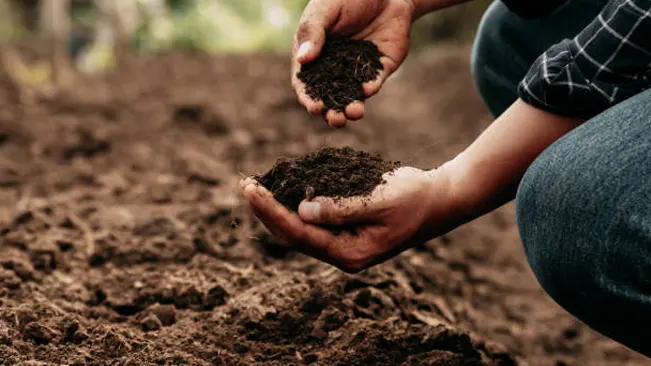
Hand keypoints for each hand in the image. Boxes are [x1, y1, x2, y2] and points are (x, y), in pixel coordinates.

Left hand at [240, 166, 459, 272]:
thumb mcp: (379, 200)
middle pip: (293, 236)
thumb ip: (341, 208)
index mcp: (351, 253)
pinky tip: (281, 191)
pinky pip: (313, 222)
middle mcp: (344, 254)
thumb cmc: (414, 197)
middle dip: (267, 211)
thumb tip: (302, 211)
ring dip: (276, 209)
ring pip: (300, 230)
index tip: (251, 190)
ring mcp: (345, 245)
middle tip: (245, 185)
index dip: (271, 211)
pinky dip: (294, 206)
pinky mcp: (347, 232)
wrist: (440, 200)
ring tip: (254, 188)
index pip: (300, 233)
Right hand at [292, 0, 414, 127]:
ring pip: (352, 96)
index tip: (314, 107)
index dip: (309, 98)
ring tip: (354, 113)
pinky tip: (367, 90)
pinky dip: (370, 88)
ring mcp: (357, 70)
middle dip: (332, 112)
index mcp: (314, 56)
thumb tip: (303, 60)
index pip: (306, 84)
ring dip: (352, 108)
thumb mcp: (324, 10)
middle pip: (329, 98)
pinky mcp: (379, 68)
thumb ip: (313, 33)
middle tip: (336, 119)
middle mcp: (334, 68)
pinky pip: (374, 82)